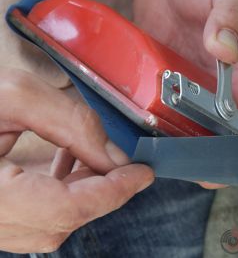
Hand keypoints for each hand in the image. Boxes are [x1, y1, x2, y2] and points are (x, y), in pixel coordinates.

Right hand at [0, 68, 153, 252]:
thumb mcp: (15, 95)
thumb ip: (70, 122)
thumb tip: (114, 155)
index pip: (63, 209)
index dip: (111, 192)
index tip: (142, 174)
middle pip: (61, 219)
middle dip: (103, 190)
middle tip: (126, 165)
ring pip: (52, 221)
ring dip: (85, 190)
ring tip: (97, 158)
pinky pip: (37, 214)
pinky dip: (65, 191)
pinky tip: (71, 162)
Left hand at [134, 0, 237, 187]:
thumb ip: (232, 15)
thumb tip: (224, 49)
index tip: (217, 174)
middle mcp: (220, 88)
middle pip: (216, 136)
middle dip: (199, 156)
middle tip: (174, 167)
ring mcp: (191, 86)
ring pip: (187, 128)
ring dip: (173, 143)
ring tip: (151, 155)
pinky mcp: (166, 80)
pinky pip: (161, 108)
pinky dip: (153, 121)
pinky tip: (136, 129)